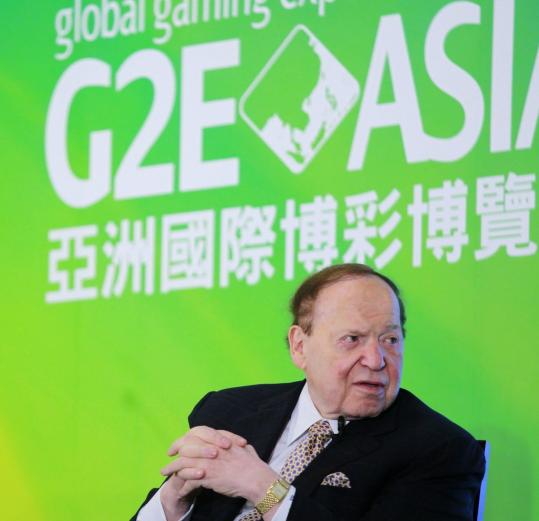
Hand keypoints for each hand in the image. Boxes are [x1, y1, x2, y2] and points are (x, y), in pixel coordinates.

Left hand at [162, 432, 279, 505]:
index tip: (180, 443)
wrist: (256, 478)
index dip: (186, 437)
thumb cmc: (253, 464)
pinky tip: (178, 485)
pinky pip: (189, 477)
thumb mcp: (243, 447)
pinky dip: (182, 482)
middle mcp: (212, 447)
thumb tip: (233, 442)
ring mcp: (208, 461)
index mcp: (220, 439)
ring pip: (184, 461)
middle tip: (169, 454)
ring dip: (172, 467)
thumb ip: (234, 442)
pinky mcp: (207, 476)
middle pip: (187, 444)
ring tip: (164, 472)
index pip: (197, 432)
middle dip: (175, 448)